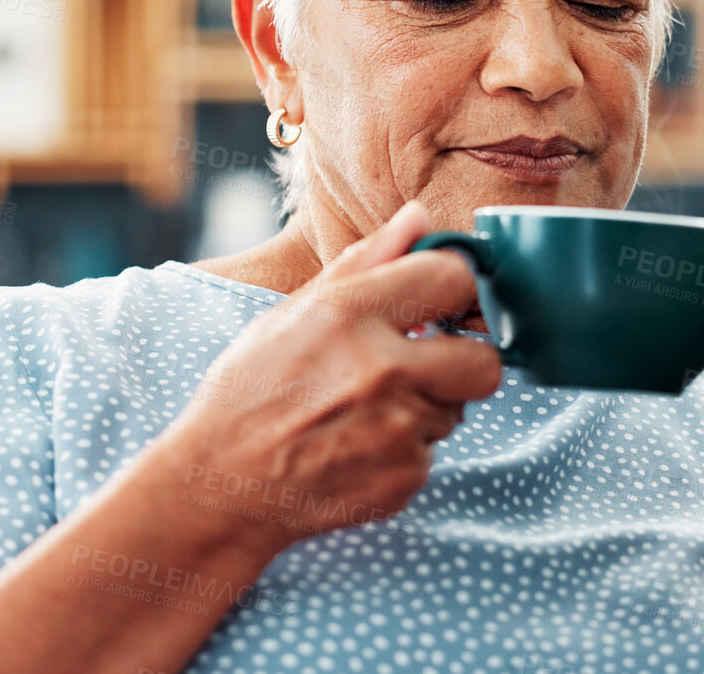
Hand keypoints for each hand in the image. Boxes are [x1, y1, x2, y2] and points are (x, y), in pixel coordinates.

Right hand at [148, 200, 503, 556]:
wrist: (218, 486)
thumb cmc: (247, 392)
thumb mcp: (290, 313)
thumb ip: (363, 263)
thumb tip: (419, 218)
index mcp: (349, 313)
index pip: (454, 278)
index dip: (453, 290)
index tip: (440, 303)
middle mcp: (381, 369)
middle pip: (485, 362)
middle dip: (462, 363)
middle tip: (422, 367)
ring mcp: (397, 430)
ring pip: (455, 410)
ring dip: (423, 410)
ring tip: (364, 413)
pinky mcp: (403, 479)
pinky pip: (430, 454)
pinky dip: (401, 453)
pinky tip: (355, 449)